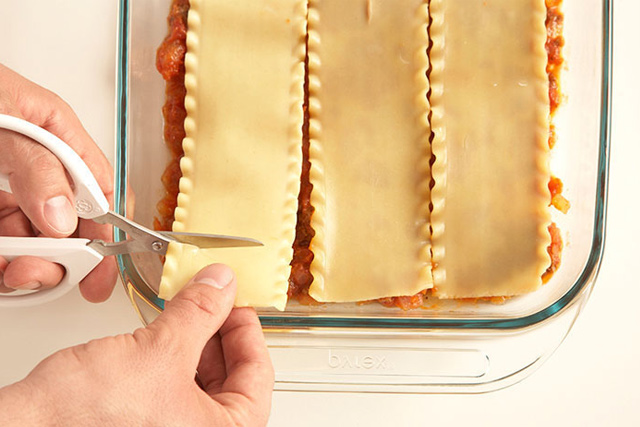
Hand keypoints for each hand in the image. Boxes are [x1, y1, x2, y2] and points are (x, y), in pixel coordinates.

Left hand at [0, 64, 116, 301]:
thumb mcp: (4, 120)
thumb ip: (38, 166)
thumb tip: (63, 214)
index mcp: (57, 135)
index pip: (100, 188)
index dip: (107, 229)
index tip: (101, 265)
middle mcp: (38, 166)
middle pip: (71, 223)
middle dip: (64, 256)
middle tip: (46, 271)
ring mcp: (10, 189)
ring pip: (36, 240)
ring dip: (31, 264)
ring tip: (13, 270)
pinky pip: (5, 241)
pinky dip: (3, 261)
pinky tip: (0, 262)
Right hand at [0, 264, 274, 425]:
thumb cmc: (84, 418)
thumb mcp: (159, 351)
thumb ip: (200, 313)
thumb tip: (222, 286)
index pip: (258, 376)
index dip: (248, 330)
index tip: (239, 302)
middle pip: (232, 379)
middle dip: (219, 333)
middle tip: (212, 300)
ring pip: (201, 383)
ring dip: (195, 343)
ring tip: (186, 311)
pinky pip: (174, 390)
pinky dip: (173, 359)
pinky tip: (163, 335)